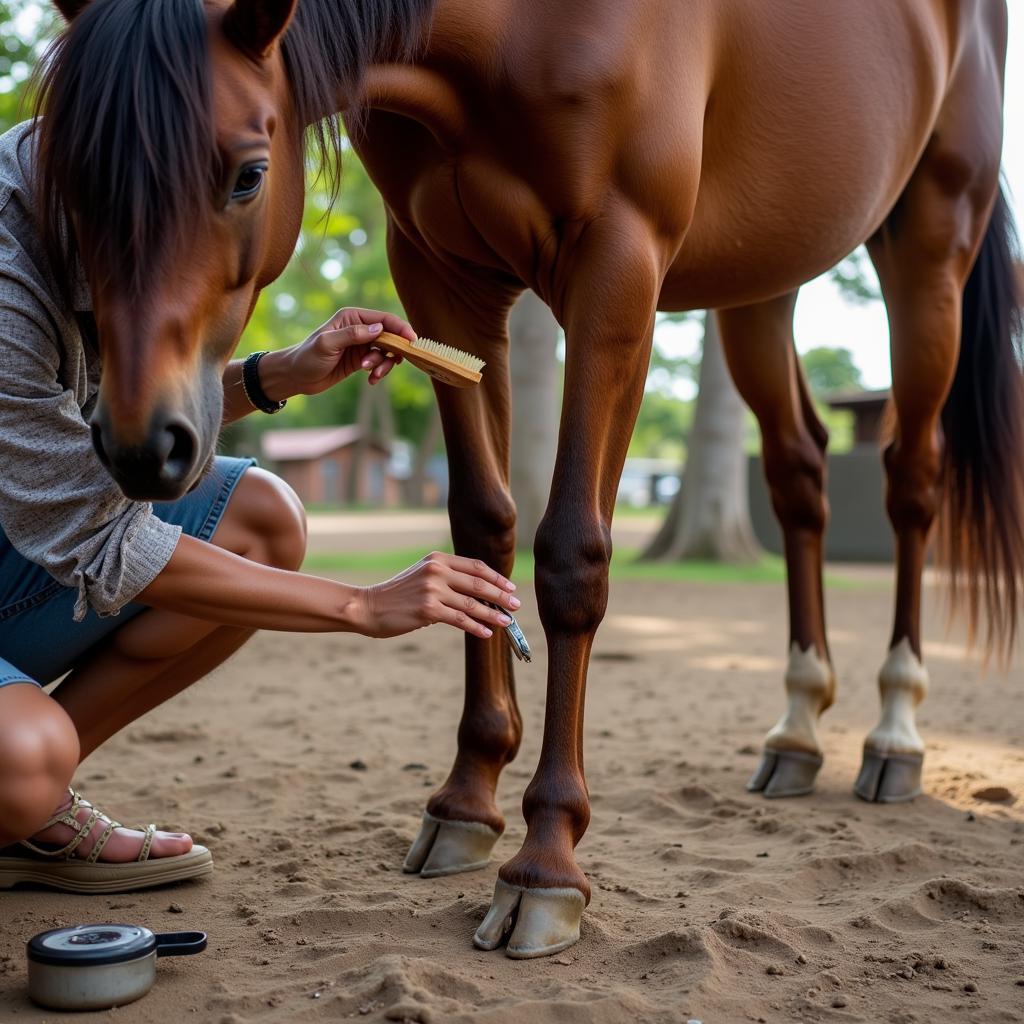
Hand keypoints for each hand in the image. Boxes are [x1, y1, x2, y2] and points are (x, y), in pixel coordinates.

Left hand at [269, 308, 417, 398]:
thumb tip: (379, 329)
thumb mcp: (328, 344)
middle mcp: (360, 328)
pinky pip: (380, 364)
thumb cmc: (307, 356)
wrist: (297, 376)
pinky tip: (371, 381)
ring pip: (387, 352)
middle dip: (390, 353)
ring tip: (371, 375)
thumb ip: (353, 335)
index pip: (384, 319)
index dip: (401, 329)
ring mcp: (362, 345)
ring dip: (384, 365)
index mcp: (353, 317)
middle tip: (378, 367)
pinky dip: (379, 373)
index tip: (412, 343)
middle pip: (390, 336)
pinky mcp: (362, 360)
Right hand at [357, 552, 521, 638]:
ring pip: (473, 604)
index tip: (510, 587)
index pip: (475, 567)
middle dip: (501, 596)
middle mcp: (436, 571)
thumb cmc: (398, 594)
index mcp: (437, 559)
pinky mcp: (428, 610)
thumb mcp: (422, 576)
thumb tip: (479, 594)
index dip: (496, 578)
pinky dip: (477, 626)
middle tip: (516, 605)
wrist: (368, 606)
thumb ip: (447, 578)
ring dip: (494, 614)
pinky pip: (460, 619)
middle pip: (479, 584)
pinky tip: (487, 633)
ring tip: (507, 622)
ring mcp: (433, 590)